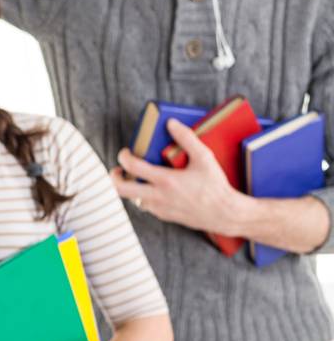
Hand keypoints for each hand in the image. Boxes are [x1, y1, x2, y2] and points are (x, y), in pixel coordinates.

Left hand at [111, 119, 244, 234]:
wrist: (226, 214)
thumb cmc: (216, 186)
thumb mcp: (205, 158)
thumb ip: (187, 138)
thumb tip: (171, 123)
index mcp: (166, 180)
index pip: (132, 166)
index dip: (123, 156)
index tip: (126, 152)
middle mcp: (158, 196)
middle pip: (120, 189)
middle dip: (114, 177)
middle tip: (118, 169)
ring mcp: (159, 209)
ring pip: (132, 199)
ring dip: (131, 187)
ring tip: (138, 177)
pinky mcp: (164, 217)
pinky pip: (146, 206)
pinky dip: (144, 197)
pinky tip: (155, 189)